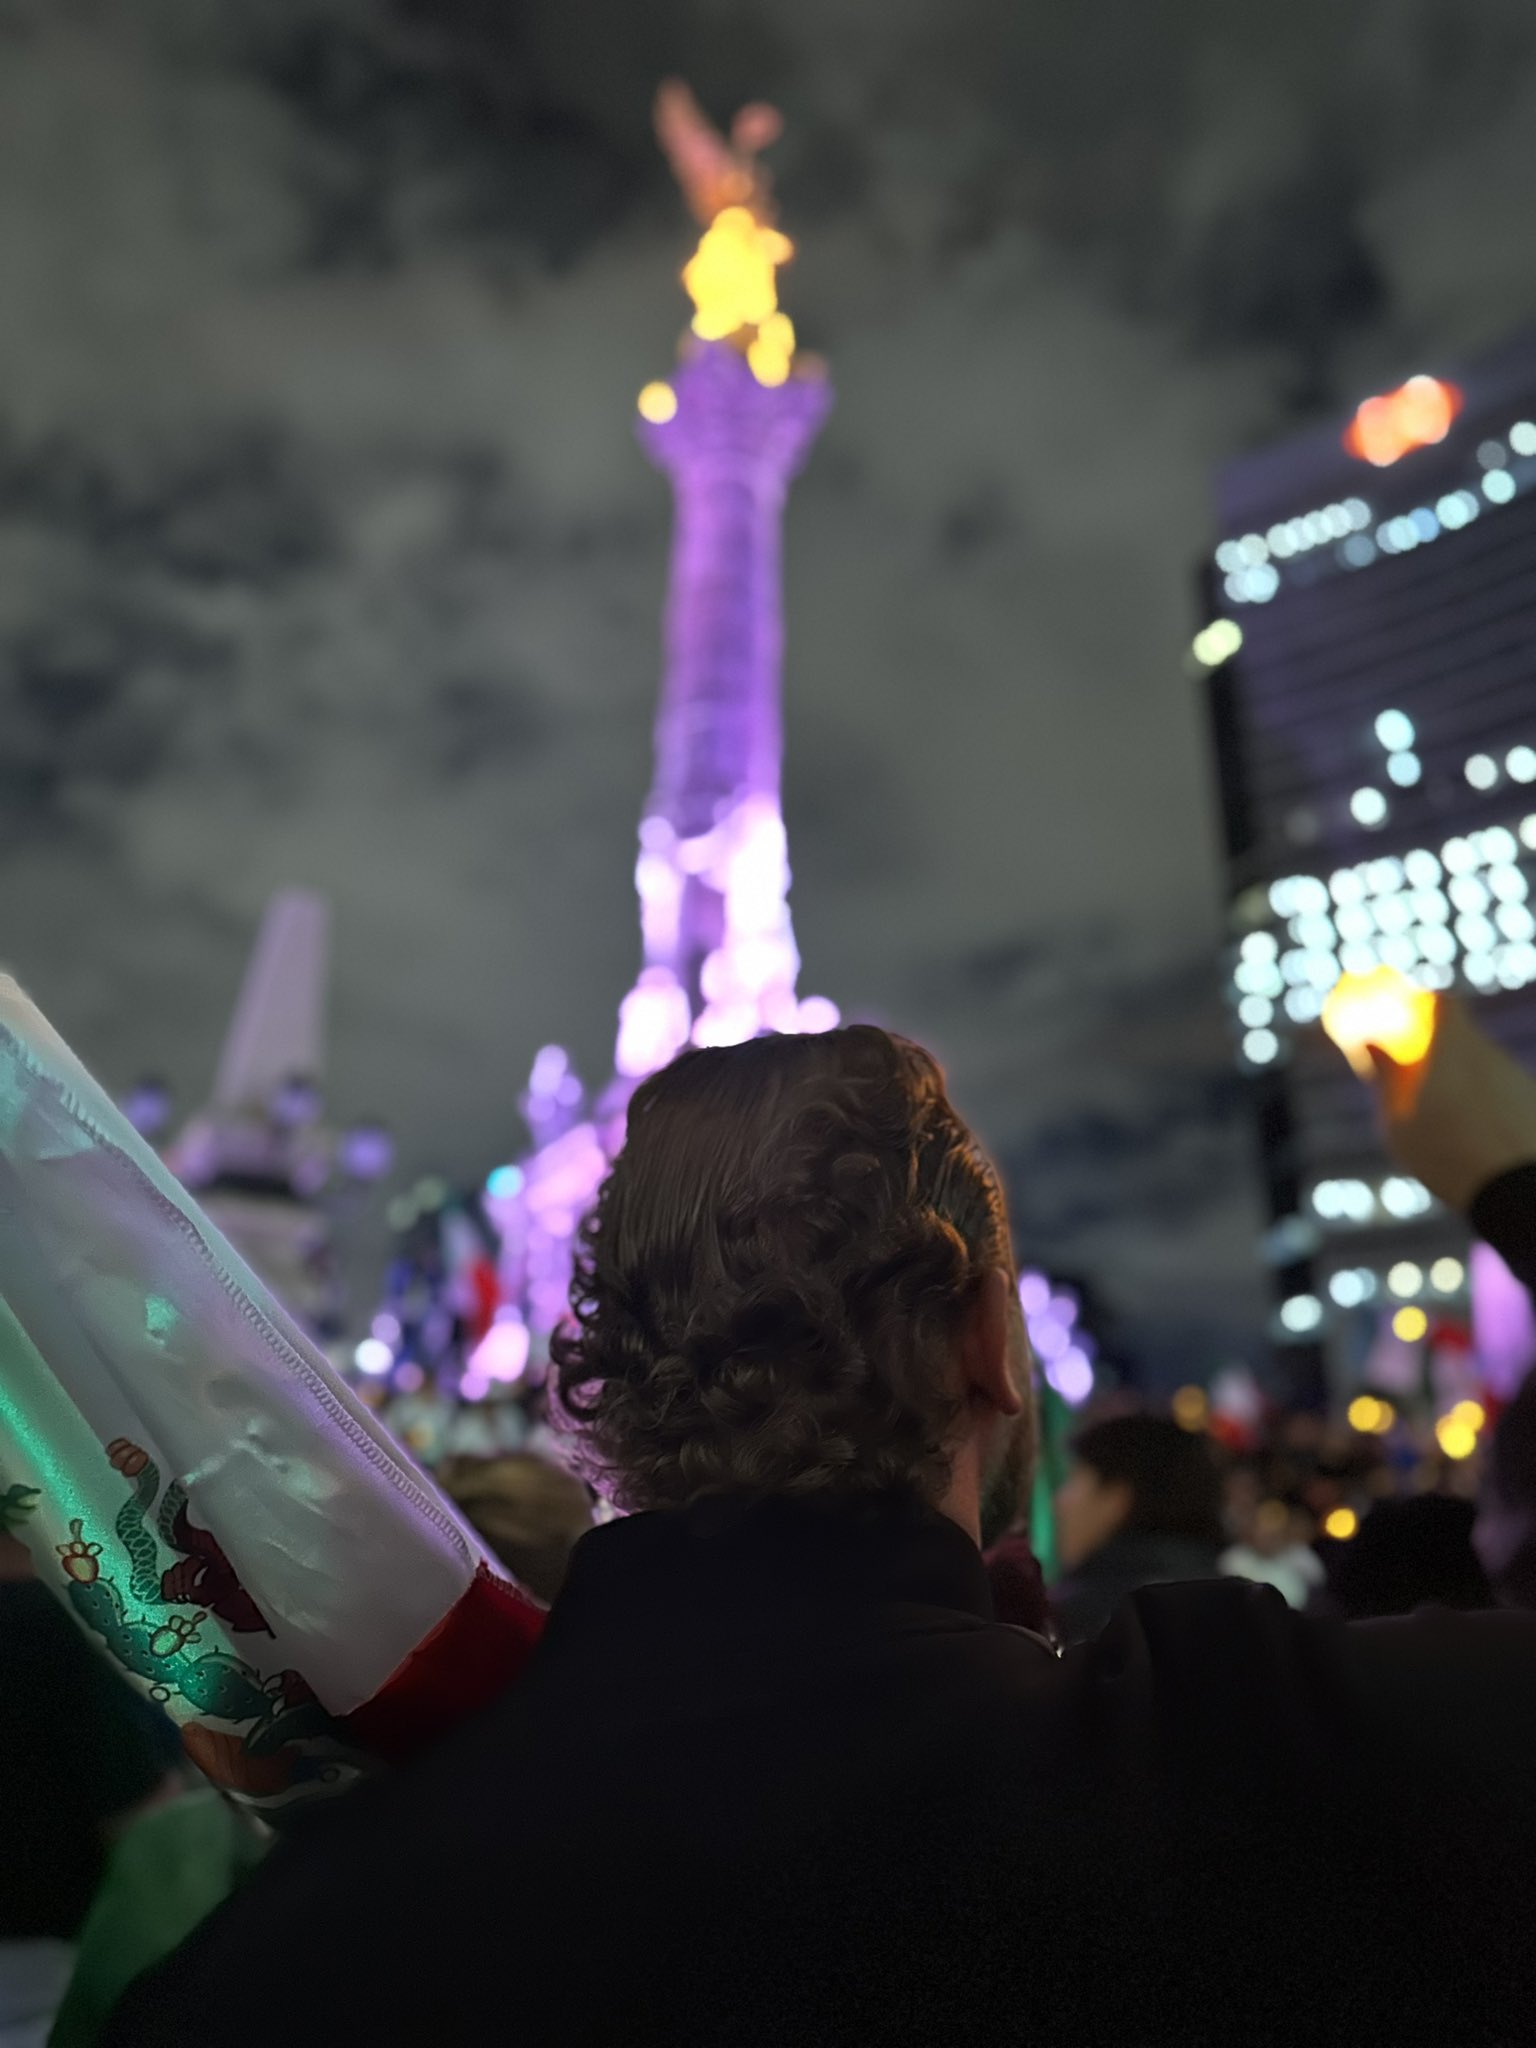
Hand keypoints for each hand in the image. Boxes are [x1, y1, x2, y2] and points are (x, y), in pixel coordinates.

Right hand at [1367, 995, 1535, 1211]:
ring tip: (1449, 1120)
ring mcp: (1518, 1078)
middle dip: (1440, 1047)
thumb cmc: (1447, 1159)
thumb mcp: (1400, 1124)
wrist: (1518, 1194)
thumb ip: (1386, 1078)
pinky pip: (1505, 1089)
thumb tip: (1370, 1044)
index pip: (1443, 1002)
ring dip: (1465, 1078)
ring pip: (1485, 1065)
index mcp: (1453, 1050)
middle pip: (1464, 1035)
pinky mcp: (1534, 1101)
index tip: (1405, 1016)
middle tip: (1418, 1074)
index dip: (1425, 1003)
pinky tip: (1478, 1136)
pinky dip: (1488, 1100)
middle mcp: (1490, 1055)